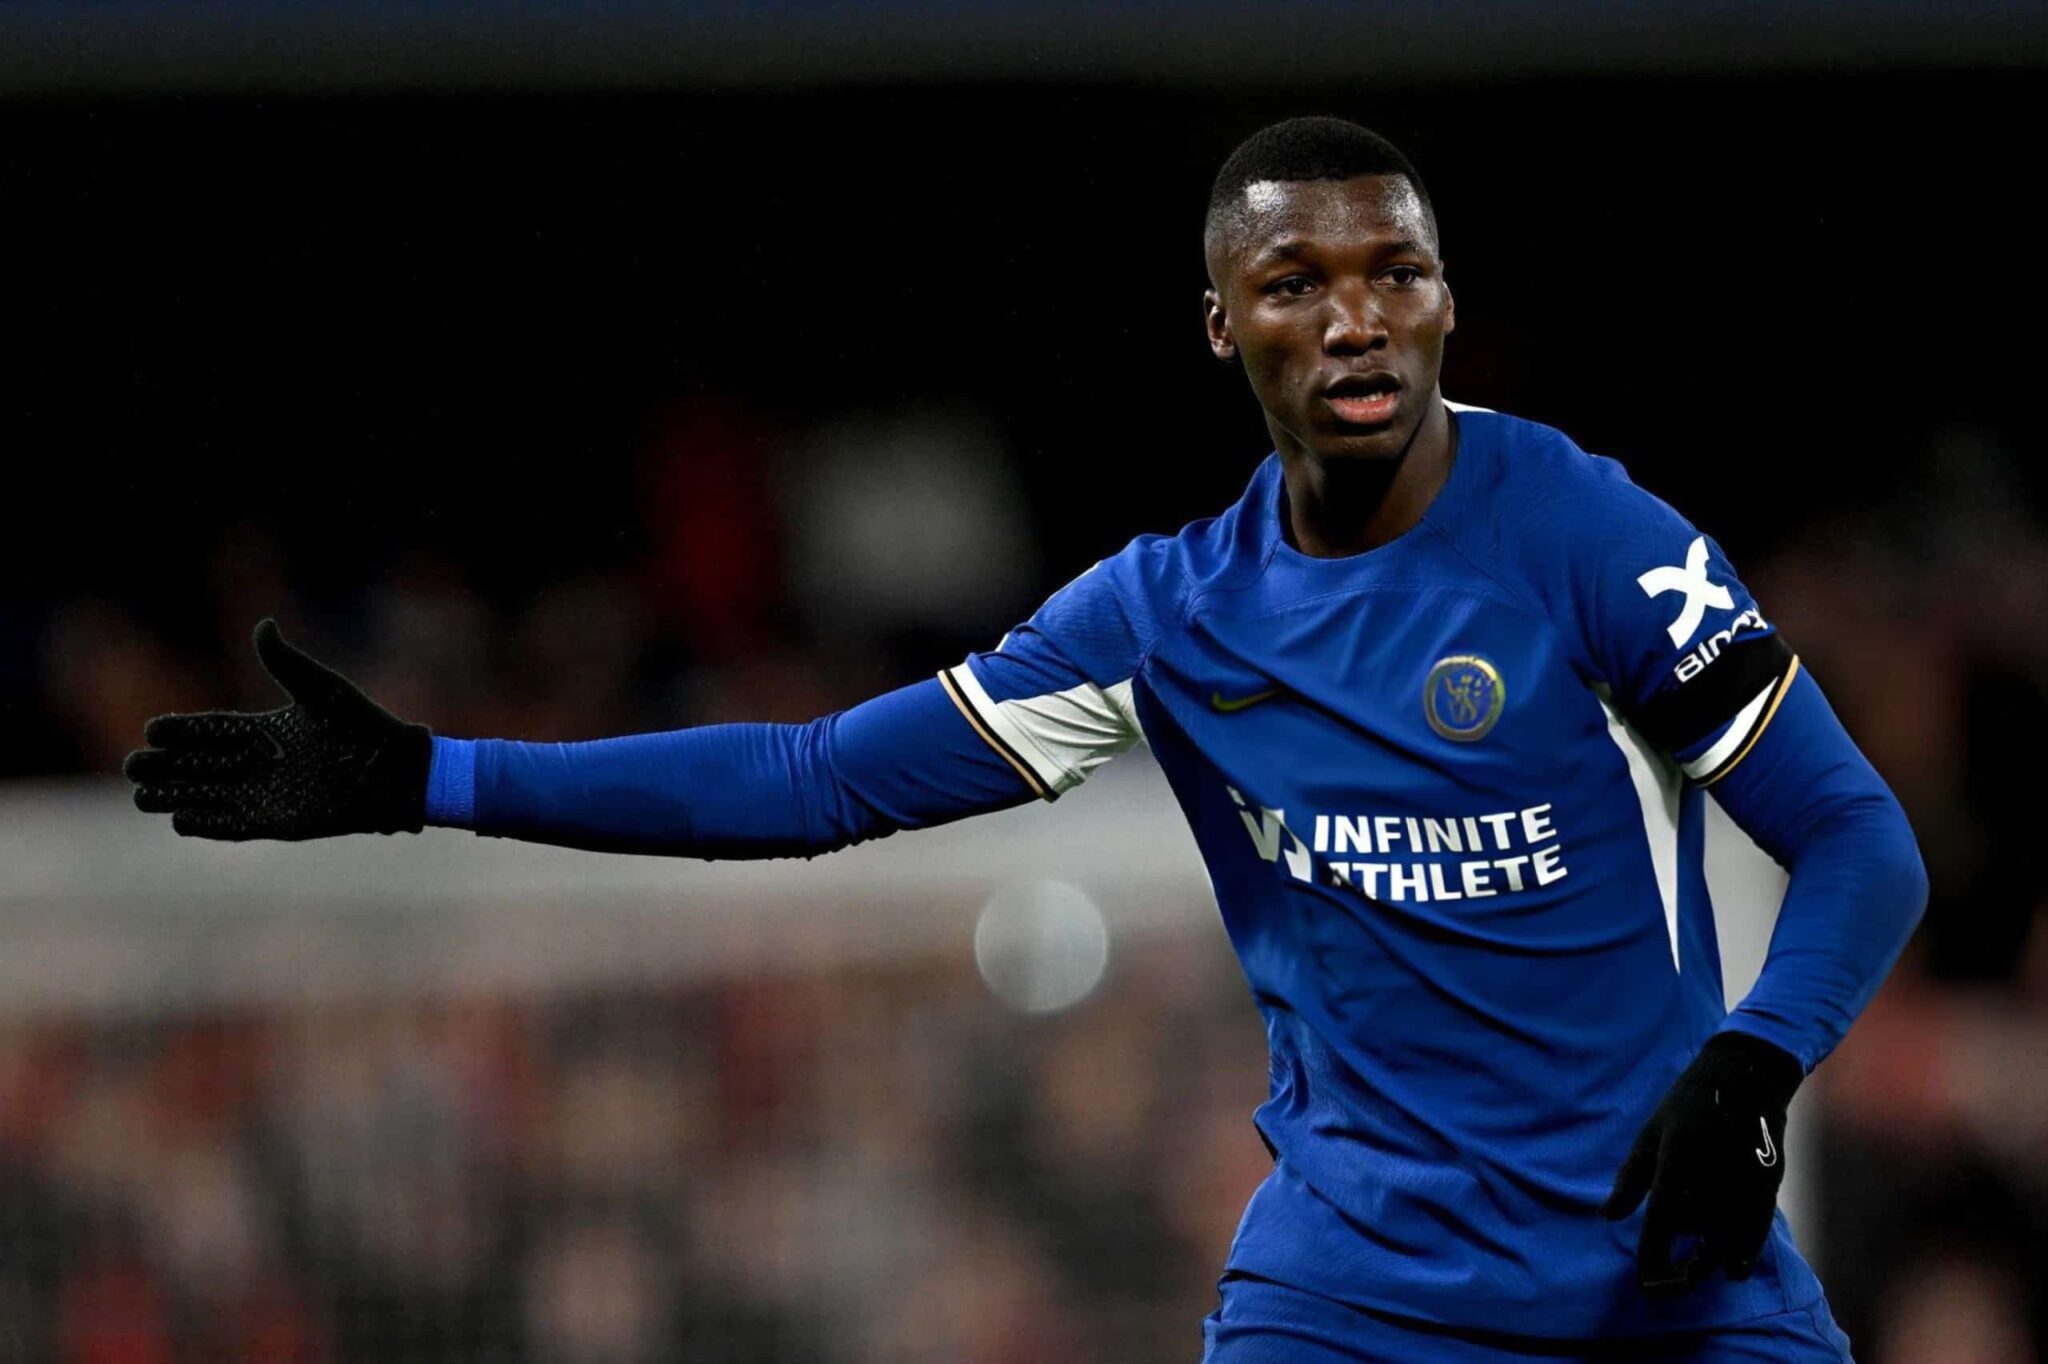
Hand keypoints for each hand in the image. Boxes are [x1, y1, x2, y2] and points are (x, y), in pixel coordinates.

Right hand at [124, 618, 431, 839]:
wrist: (395, 772)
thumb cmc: (363, 728)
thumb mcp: (322, 691)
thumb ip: (287, 662)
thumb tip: (263, 625)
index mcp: (265, 731)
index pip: (211, 731)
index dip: (181, 732)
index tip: (152, 730)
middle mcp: (259, 764)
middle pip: (199, 765)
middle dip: (165, 766)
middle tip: (134, 765)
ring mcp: (266, 794)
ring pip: (208, 795)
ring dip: (176, 795)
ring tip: (142, 795)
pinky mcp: (278, 822)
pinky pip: (234, 824)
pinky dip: (209, 823)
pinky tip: (180, 820)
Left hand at [1600, 1031, 1804, 1294]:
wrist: (1743, 1077)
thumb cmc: (1686, 1106)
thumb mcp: (1650, 1135)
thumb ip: (1630, 1179)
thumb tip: (1607, 1217)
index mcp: (1674, 1161)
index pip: (1660, 1223)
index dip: (1652, 1258)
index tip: (1643, 1282)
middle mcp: (1709, 1176)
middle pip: (1697, 1243)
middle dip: (1679, 1274)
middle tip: (1664, 1288)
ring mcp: (1740, 1181)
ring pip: (1728, 1239)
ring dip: (1708, 1265)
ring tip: (1690, 1278)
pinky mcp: (1766, 1183)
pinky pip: (1756, 1229)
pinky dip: (1744, 1254)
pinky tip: (1733, 1273)